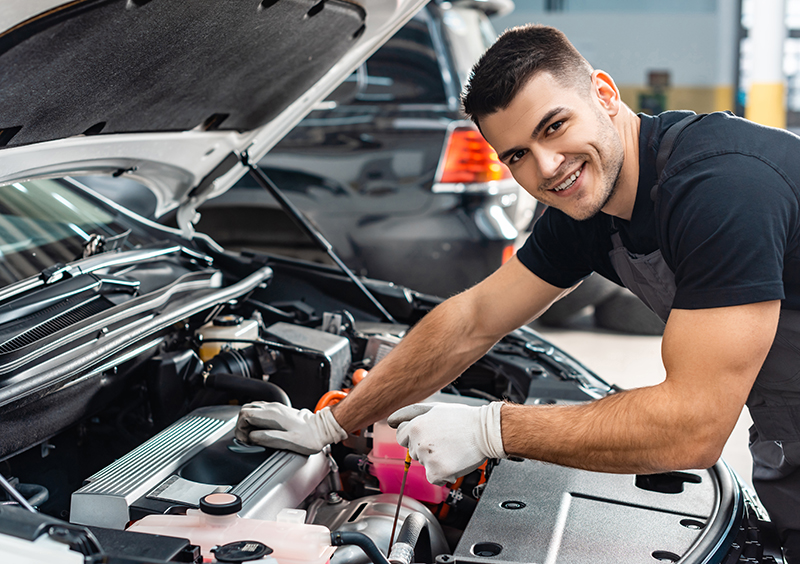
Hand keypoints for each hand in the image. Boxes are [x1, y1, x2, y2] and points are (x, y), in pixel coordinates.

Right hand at [235, 402, 347, 454]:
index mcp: (272, 414)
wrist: (322, 429)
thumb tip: (253, 437)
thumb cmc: (309, 437)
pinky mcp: (280, 411)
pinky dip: (255, 419)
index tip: (245, 439)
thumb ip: (268, 438)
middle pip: (246, 409)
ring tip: (251, 435)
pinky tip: (259, 430)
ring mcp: (276, 408)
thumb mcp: (287, 441)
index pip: (245, 414)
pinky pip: (261, 411)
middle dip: (241, 424)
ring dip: (247, 421)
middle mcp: (273, 408)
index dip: (240, 427)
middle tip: (246, 438)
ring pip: (253, 409)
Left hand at [388, 402, 506, 485]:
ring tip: (451, 449)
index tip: (429, 435)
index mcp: (415, 426)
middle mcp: (419, 443)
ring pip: (424, 465)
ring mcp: (428, 459)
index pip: (401, 437)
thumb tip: (391, 420)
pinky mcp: (438, 473)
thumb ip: (409, 413)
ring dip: (434, 461)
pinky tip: (453, 461)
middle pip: (413, 452)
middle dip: (425, 448)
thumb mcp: (434, 408)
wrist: (485, 432)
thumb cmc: (462, 419)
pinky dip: (442, 473)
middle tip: (444, 440)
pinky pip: (433, 478)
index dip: (415, 436)